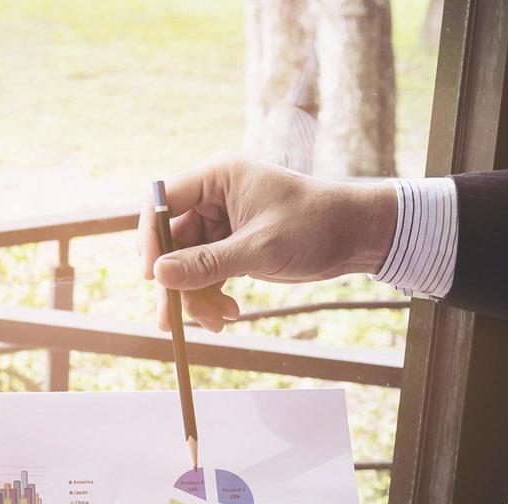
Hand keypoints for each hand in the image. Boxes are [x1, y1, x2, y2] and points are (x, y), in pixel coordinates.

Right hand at [137, 156, 396, 331]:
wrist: (356, 236)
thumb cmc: (315, 226)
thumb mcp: (259, 249)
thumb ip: (207, 263)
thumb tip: (159, 275)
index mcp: (217, 178)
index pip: (162, 203)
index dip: (150, 239)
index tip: (153, 276)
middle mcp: (214, 197)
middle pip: (172, 242)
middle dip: (177, 282)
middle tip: (174, 321)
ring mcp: (223, 224)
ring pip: (189, 264)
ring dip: (197, 296)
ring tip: (218, 322)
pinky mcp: (234, 246)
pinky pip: (208, 273)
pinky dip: (213, 296)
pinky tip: (229, 314)